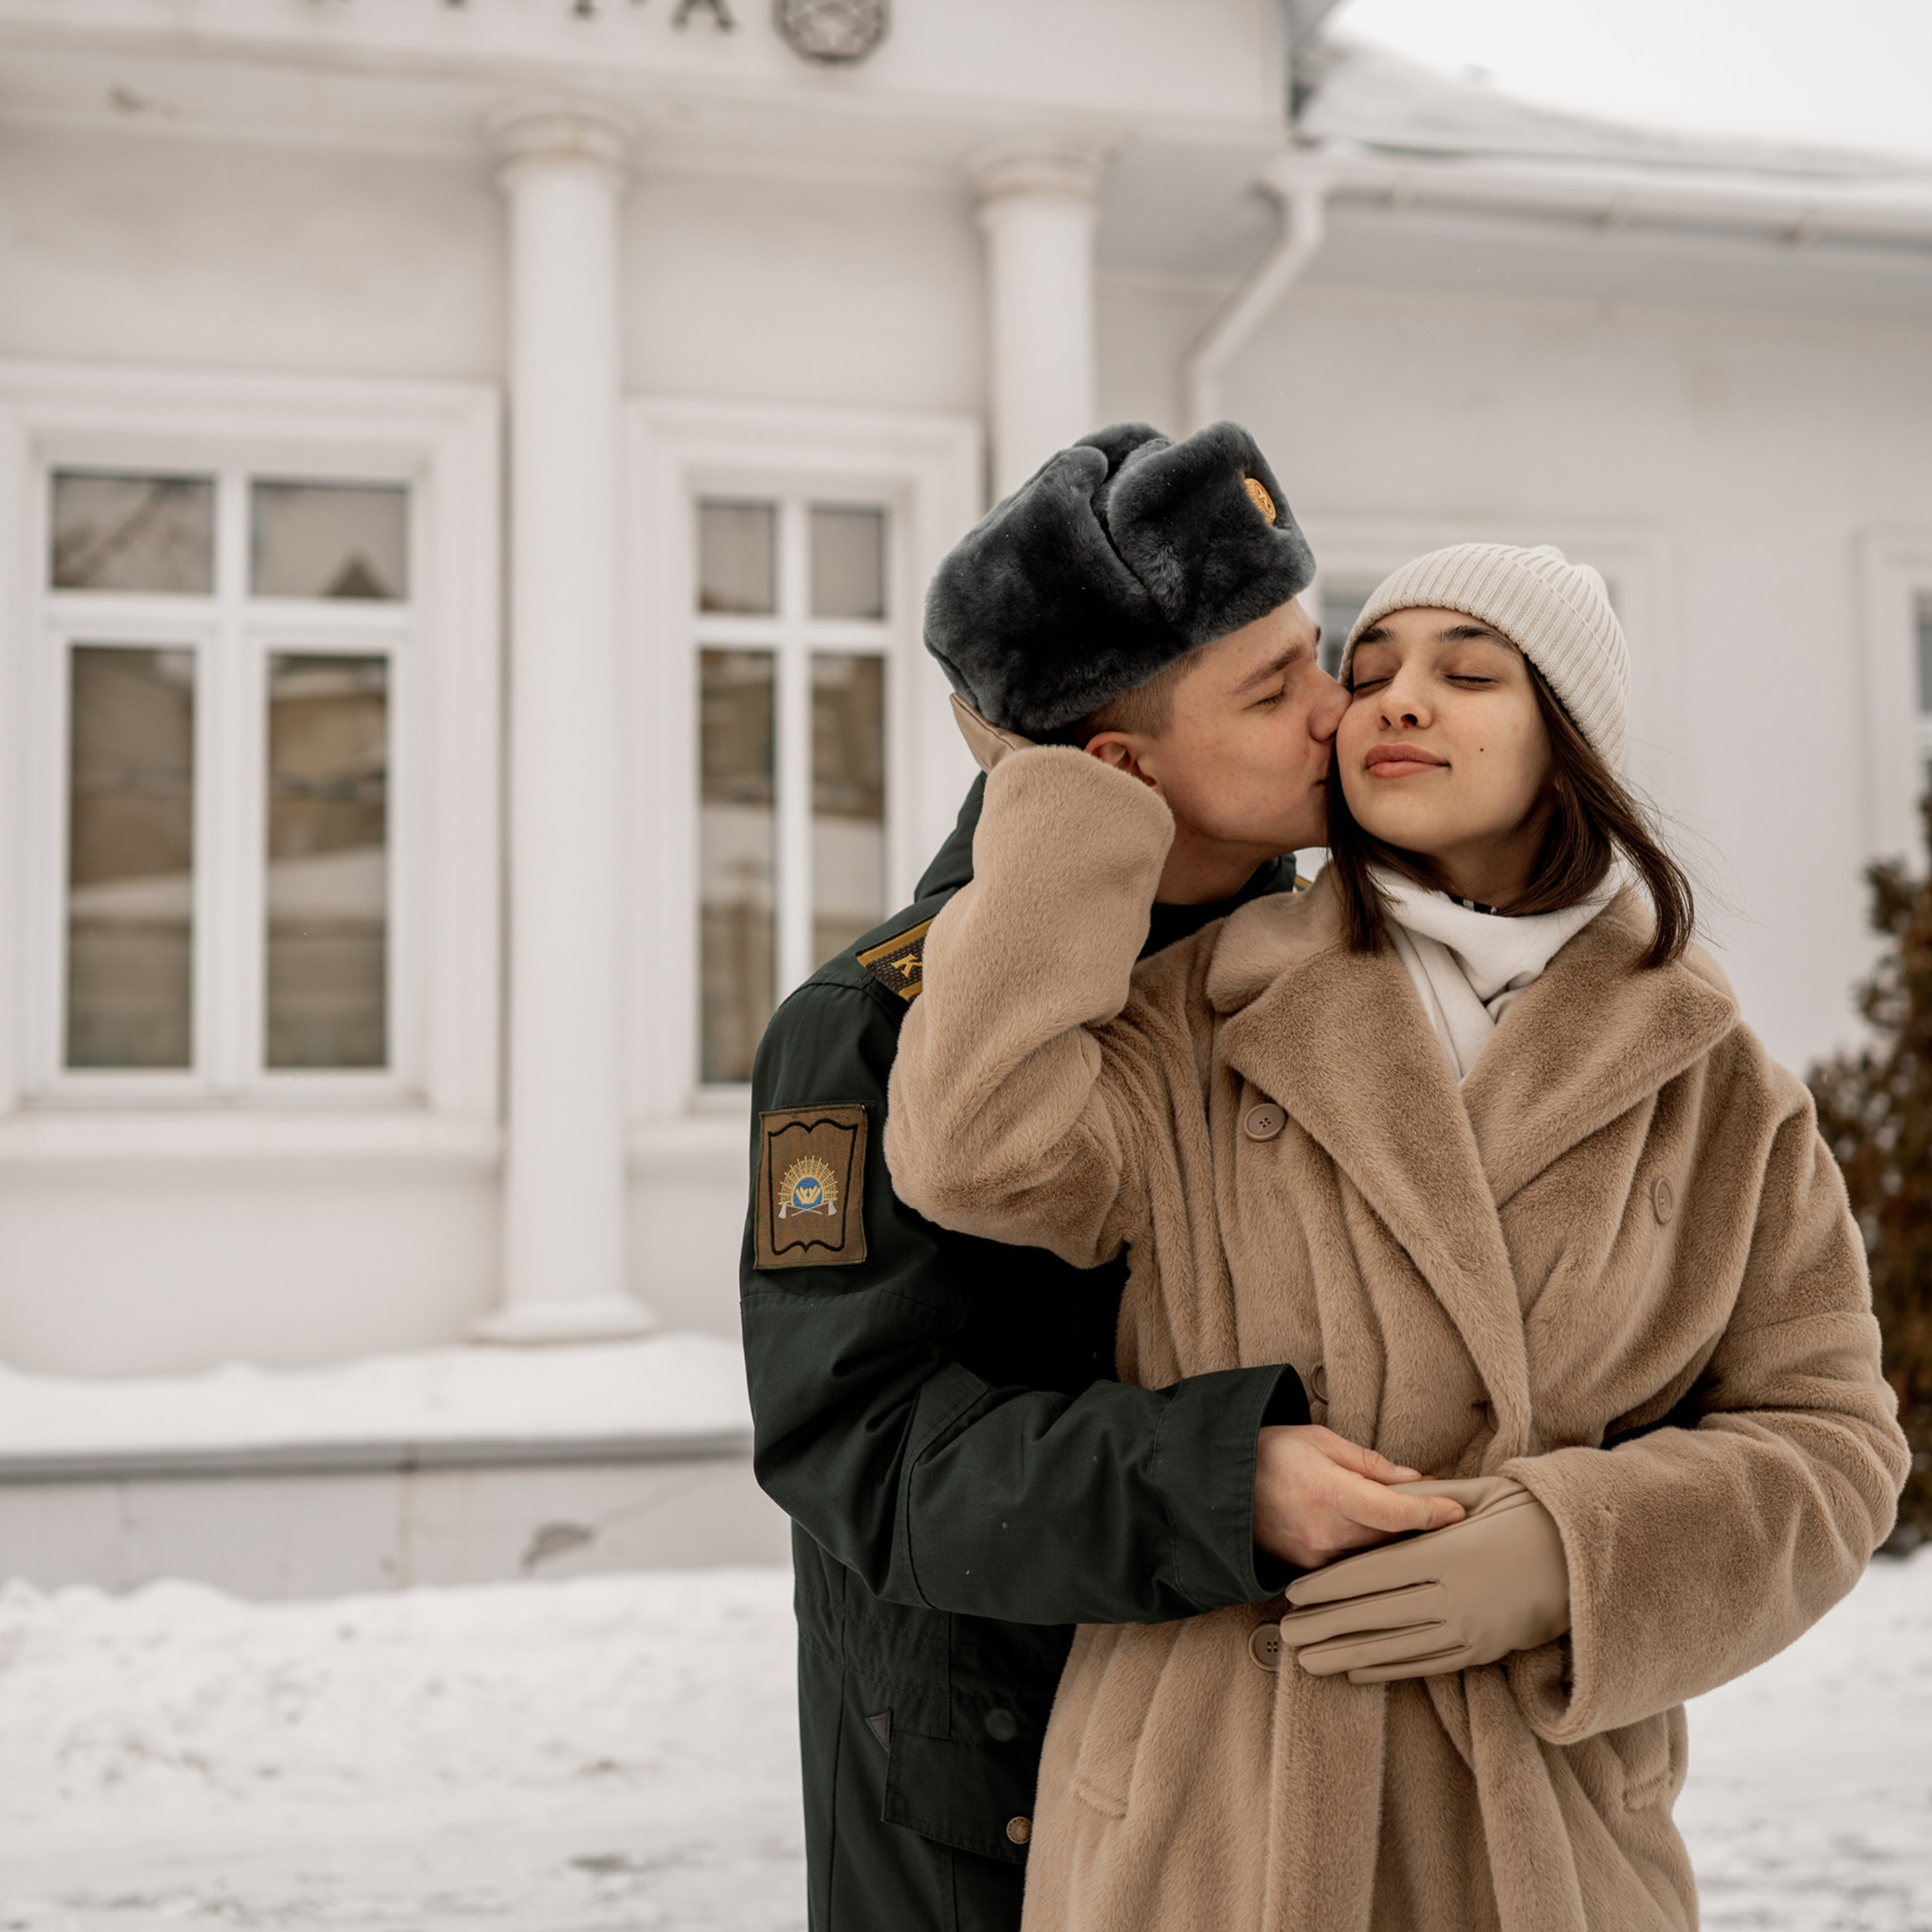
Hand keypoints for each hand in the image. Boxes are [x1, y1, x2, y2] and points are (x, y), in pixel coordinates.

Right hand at [1253, 1425, 1467, 1570]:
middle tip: (1440, 1508)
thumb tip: (1415, 1481)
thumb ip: (1371, 1464)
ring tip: (1409, 1522)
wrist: (1216, 1484)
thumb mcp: (1320, 1441)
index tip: (1459, 1511)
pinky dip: (1368, 1552)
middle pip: (1392, 1539)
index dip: (1432, 1514)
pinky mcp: (1305, 1570)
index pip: (1396, 1514)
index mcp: (1330, 1492)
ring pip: (1374, 1557)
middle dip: (1419, 1527)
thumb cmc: (1268, 1452)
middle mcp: (1325, 1532)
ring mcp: (1314, 1556)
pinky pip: (1350, 1564)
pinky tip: (1375, 1538)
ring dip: (1395, 1542)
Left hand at [1279, 1476, 1569, 1682]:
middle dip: (1325, 1627)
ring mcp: (1469, 1632)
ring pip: (1395, 1649)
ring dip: (1347, 1656)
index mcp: (1446, 1555)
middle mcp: (1453, 1599)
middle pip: (1374, 1616)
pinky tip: (1357, 1670)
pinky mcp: (1482, 1653)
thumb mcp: (1480, 1493)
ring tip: (1309, 1661)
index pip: (1372, 1575)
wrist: (1589, 1562)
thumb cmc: (1530, 1516)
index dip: (1329, 1587)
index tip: (1294, 1593)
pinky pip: (1426, 1665)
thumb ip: (1428, 1497)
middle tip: (1285, 1633)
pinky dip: (1388, 1669)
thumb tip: (1386, 1489)